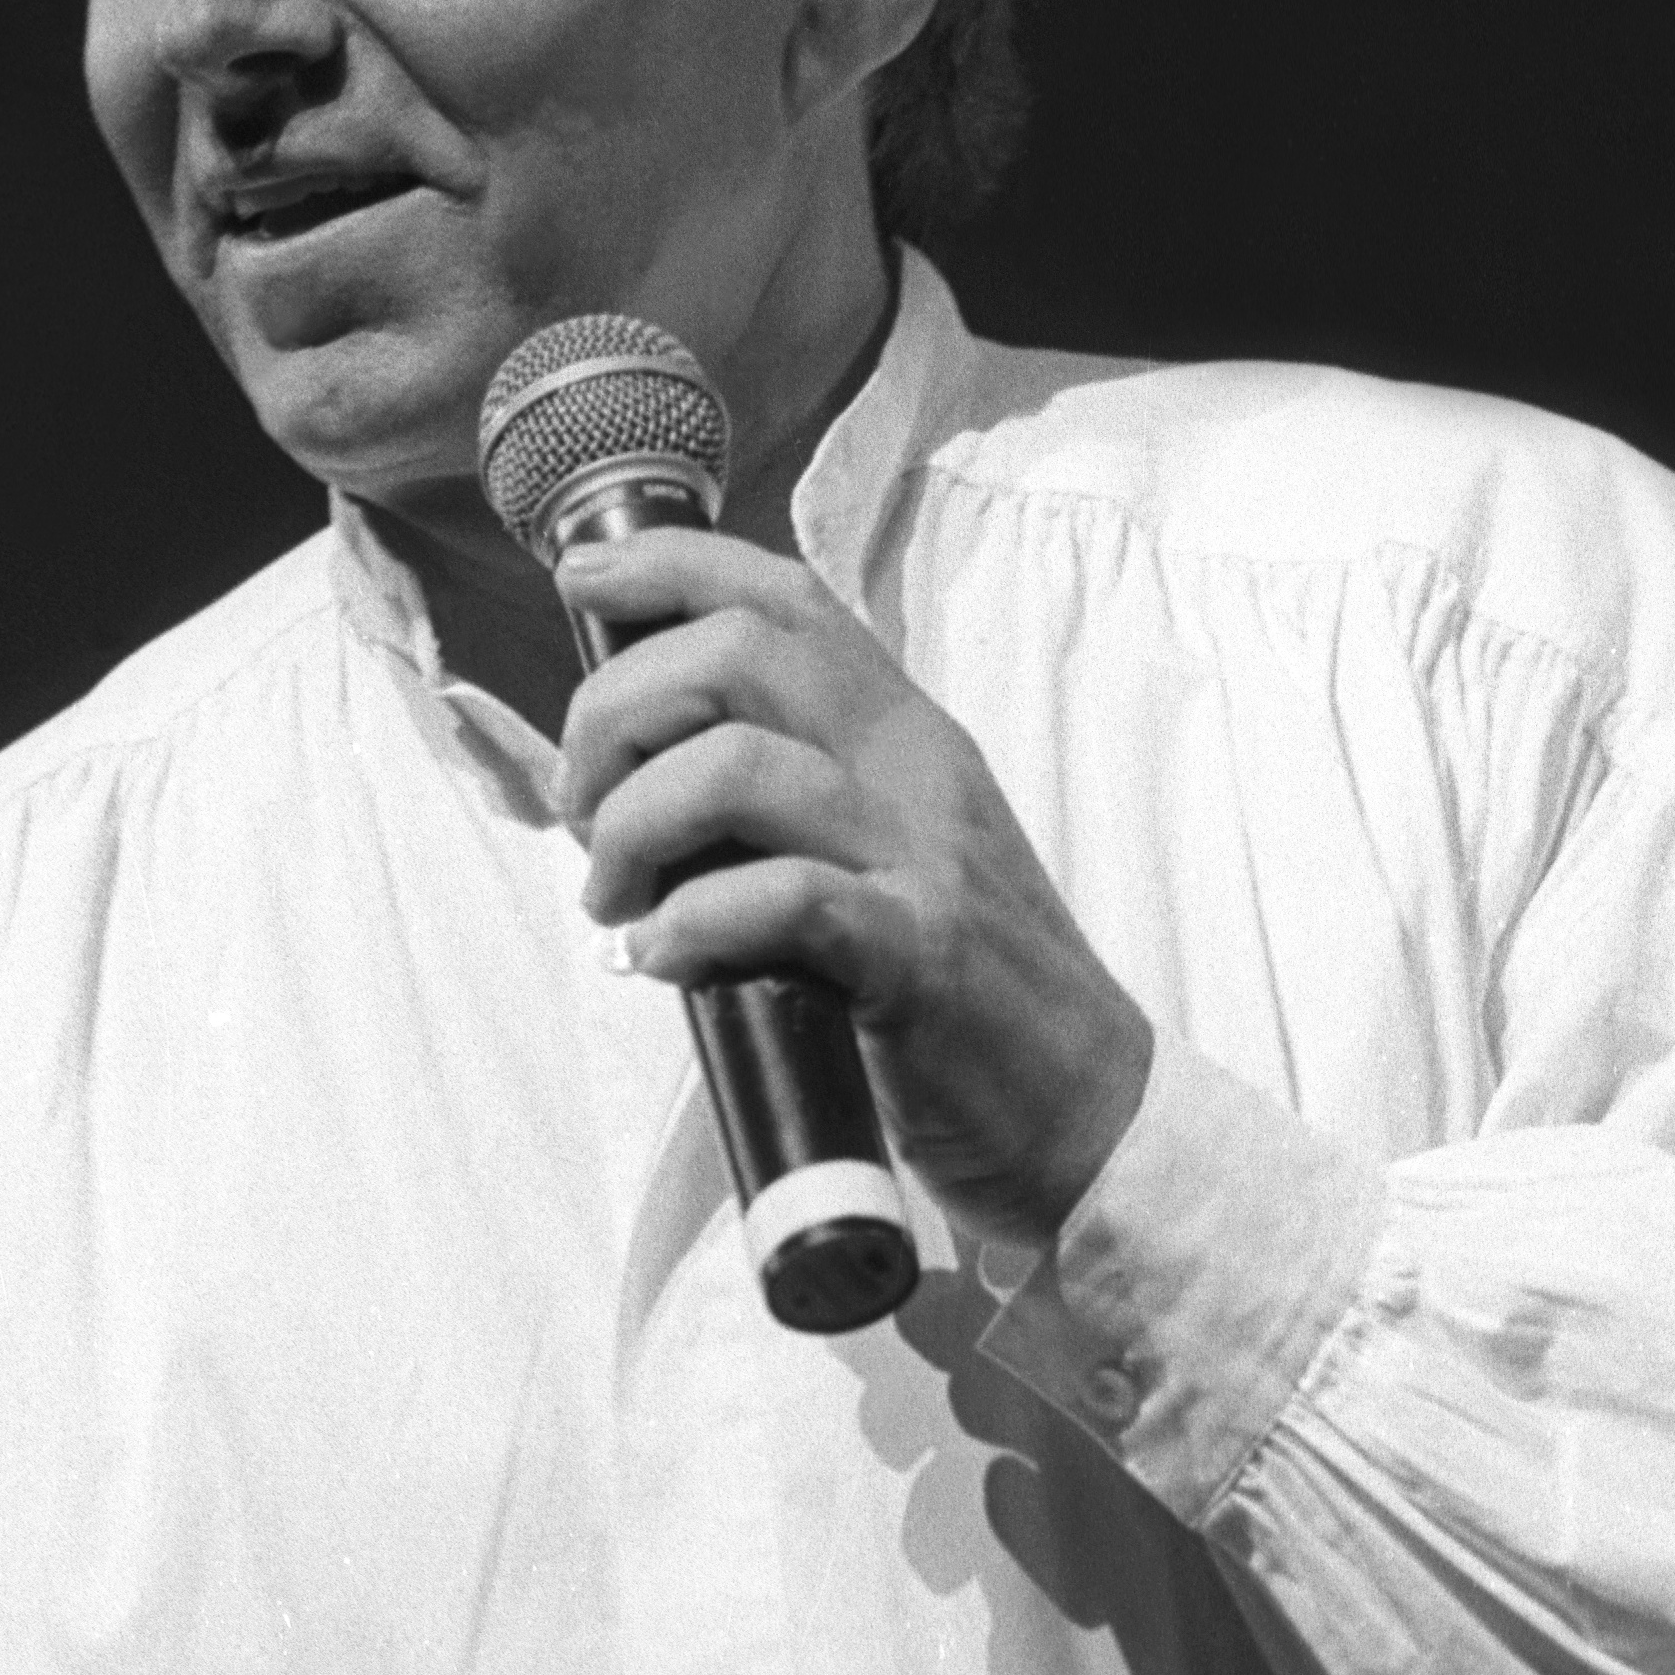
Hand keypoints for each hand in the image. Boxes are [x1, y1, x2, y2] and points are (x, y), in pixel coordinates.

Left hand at [553, 526, 1151, 1255]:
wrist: (1089, 1107)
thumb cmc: (963, 992)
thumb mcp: (882, 856)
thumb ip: (784, 805)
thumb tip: (631, 785)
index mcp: (902, 732)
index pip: (783, 596)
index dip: (668, 566)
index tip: (585, 580)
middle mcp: (914, 768)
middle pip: (734, 656)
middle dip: (614, 717)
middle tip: (586, 818)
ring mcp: (921, 856)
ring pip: (737, 767)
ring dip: (632, 827)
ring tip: (618, 903)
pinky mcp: (919, 957)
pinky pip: (783, 900)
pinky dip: (691, 923)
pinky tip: (664, 959)